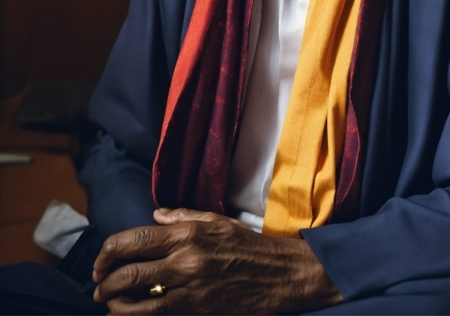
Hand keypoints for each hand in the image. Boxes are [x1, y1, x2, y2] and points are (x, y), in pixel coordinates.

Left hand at [92, 207, 342, 313]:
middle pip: (128, 271)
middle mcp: (185, 258)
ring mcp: (190, 287)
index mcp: (188, 232)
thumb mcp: (217, 221)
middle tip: (97, 283)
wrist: (280, 274)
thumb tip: (155, 216)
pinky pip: (156, 315)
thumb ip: (183, 217)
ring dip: (114, 302)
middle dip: (103, 279)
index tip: (101, 259)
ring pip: (136, 299)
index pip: (134, 239)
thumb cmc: (248, 245)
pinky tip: (128, 314)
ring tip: (107, 301)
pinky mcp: (197, 310)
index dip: (108, 250)